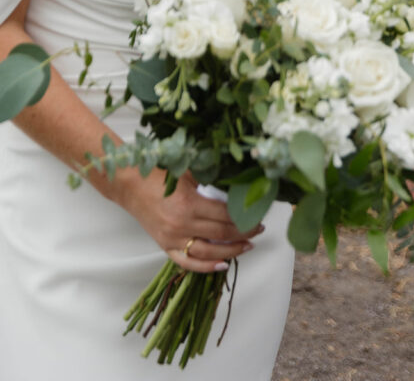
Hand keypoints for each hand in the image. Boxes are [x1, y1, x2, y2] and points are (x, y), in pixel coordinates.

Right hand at [116, 169, 262, 273]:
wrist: (129, 184)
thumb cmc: (158, 174)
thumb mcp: (188, 173)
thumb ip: (210, 183)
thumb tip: (234, 190)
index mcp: (190, 204)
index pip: (225, 215)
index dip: (244, 217)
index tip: (257, 215)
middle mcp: (182, 225)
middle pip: (221, 234)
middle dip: (243, 233)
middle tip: (258, 230)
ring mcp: (173, 238)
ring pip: (208, 253)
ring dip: (231, 251)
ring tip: (247, 246)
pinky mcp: (165, 246)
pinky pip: (188, 262)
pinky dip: (206, 267)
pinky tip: (222, 265)